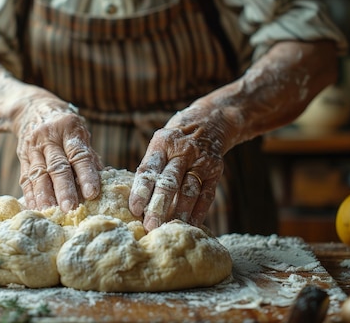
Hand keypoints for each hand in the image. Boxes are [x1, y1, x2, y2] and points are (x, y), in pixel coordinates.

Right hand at [15, 98, 102, 211]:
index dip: (86, 174)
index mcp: (68, 129)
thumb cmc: (65, 126)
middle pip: (57, 166)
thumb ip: (90, 156)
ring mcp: (33, 147)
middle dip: (64, 189)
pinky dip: (30, 194)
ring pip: (39, 174)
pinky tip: (35, 208)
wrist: (33, 108)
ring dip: (44, 195)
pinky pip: (25, 177)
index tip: (92, 194)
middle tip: (70, 208)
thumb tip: (107, 179)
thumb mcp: (80, 132)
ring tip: (50, 212)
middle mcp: (49, 137)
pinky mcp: (22, 157)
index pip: (79, 155)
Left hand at [129, 106, 232, 230]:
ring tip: (170, 227)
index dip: (141, 190)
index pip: (149, 169)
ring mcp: (201, 161)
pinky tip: (191, 224)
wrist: (210, 121)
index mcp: (162, 143)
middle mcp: (182, 151)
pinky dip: (199, 211)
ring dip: (179, 211)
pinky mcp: (215, 171)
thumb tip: (135, 203)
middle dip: (158, 205)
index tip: (134, 210)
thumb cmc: (175, 140)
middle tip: (150, 225)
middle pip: (169, 181)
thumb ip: (150, 168)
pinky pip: (207, 194)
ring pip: (189, 189)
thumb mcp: (160, 144)